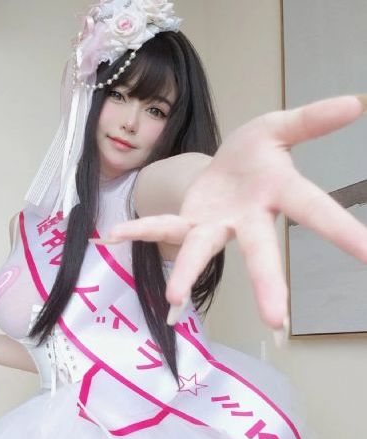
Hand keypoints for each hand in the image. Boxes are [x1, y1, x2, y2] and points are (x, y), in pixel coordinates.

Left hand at [103, 94, 366, 330]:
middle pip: (260, 253)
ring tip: (173, 299)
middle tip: (276, 320)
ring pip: (203, 250)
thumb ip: (311, 119)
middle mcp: (247, 220)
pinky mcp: (188, 222)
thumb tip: (357, 102)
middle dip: (267, 285)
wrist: (225, 164)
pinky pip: (162, 226)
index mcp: (278, 194)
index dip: (343, 233)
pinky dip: (138, 229)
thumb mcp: (280, 128)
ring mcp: (215, 226)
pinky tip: (112, 234)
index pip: (315, 211)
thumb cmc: (256, 153)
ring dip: (188, 272)